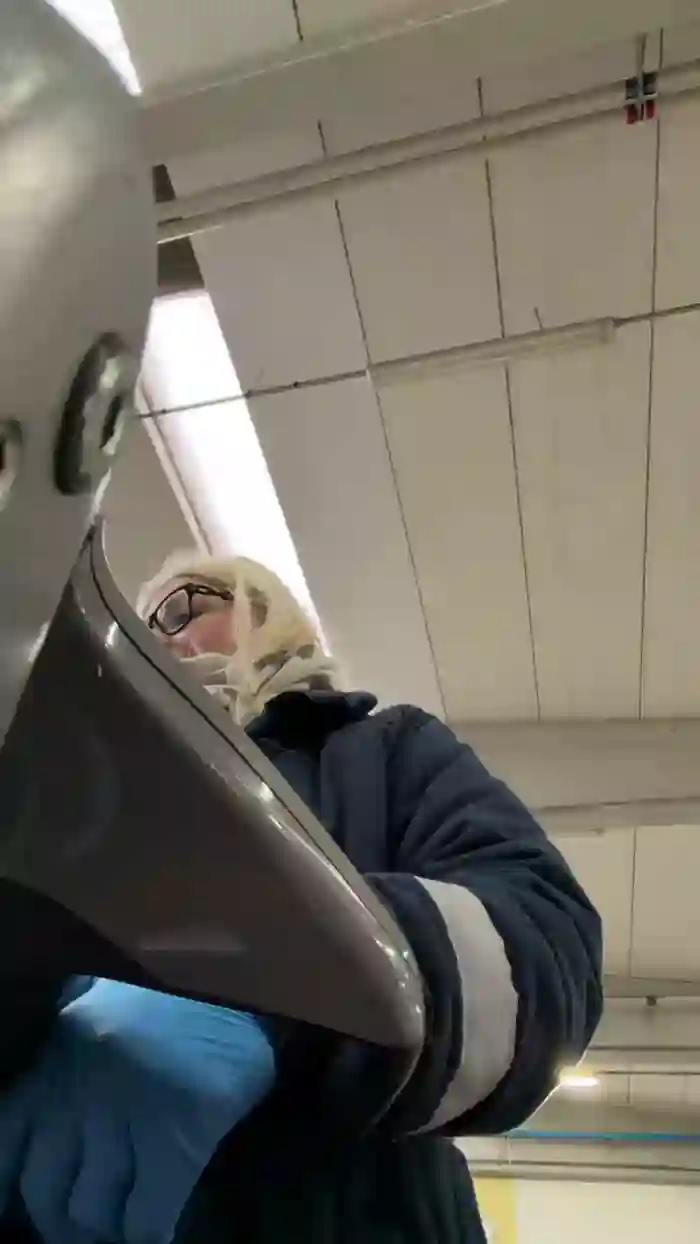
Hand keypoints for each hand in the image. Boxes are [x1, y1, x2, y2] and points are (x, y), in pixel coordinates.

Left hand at [0, 980, 275, 1243]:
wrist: (246, 978)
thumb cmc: (175, 990)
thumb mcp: (99, 1004)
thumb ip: (69, 1053)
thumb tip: (50, 1116)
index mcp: (55, 1057)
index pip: (2, 1145)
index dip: (9, 1187)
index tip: (22, 1205)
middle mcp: (77, 1089)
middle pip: (43, 1192)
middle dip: (65, 1219)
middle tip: (92, 1221)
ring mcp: (126, 1112)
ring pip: (91, 1212)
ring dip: (112, 1224)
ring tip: (131, 1214)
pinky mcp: (179, 1133)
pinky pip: (146, 1218)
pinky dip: (150, 1232)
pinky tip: (162, 1225)